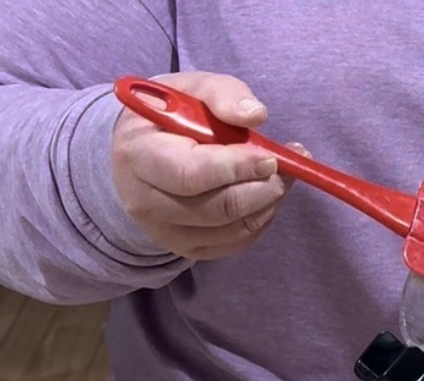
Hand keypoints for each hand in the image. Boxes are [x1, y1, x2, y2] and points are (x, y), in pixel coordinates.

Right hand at [111, 71, 301, 259]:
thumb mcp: (189, 89)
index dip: (238, 167)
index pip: (192, 174)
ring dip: (268, 204)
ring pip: (232, 229)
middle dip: (262, 188)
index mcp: (138, 156)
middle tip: (285, 167)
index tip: (270, 156)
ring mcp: (165, 233)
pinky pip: (235, 243)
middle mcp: (145, 202)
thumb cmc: (169, 117)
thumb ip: (222, 94)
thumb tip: (255, 115)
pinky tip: (264, 197)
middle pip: (218, 208)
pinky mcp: (186, 249)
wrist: (140, 153)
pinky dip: (260, 221)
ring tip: (280, 177)